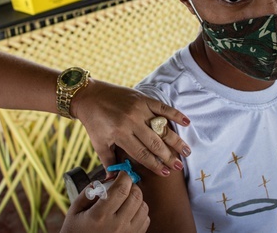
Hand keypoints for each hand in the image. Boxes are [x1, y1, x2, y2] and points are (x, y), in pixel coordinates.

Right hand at [60, 171, 149, 232]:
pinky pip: (145, 220)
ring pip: (143, 207)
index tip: (122, 173)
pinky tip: (129, 211)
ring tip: (126, 198)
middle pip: (136, 196)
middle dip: (131, 185)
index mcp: (100, 215)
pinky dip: (140, 211)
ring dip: (137, 198)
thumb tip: (106, 179)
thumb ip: (89, 191)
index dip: (124, 176)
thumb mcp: (75, 209)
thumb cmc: (75, 230)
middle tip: (123, 184)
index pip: (121, 189)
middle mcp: (116, 225)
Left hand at [72, 79, 190, 176]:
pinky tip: (186, 123)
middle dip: (168, 156)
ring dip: (175, 140)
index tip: (165, 173)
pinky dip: (175, 114)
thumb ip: (108, 162)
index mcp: (120, 134)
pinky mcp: (143, 98)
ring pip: (161, 127)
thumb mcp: (98, 143)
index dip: (154, 164)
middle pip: (155, 142)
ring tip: (187, 151)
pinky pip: (162, 107)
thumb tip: (114, 181)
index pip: (141, 153)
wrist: (89, 96)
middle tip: (179, 166)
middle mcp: (131, 121)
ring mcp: (138, 109)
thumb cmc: (94, 122)